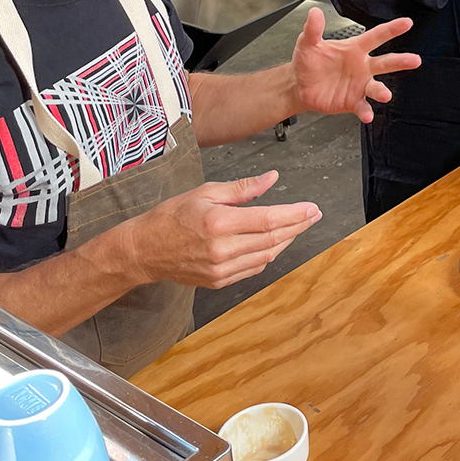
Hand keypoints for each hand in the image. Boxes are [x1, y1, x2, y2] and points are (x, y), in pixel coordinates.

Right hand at [125, 172, 320, 288]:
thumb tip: (272, 179)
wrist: (145, 250)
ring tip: (298, 227)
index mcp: (219, 223)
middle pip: (273, 239)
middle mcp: (222, 249)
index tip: (312, 208)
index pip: (268, 219)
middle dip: (298, 226)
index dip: (295, 214)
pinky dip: (268, 254)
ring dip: (286, 241)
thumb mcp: (205, 192)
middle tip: (314, 216)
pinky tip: (275, 242)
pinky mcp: (219, 281)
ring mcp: (221, 269)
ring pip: (267, 255)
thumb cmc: (172, 216)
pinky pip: (253, 268)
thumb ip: (242, 188)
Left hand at [292, 8, 421, 122]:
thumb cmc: (308, 62)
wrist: (299, 86)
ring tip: (386, 95)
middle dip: (401, 61)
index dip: (391, 30)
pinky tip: (367, 115)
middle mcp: (362, 67)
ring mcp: (359, 85)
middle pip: (385, 63)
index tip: (406, 23)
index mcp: (355, 49)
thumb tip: (315, 12)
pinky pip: (363, 106)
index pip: (376, 36)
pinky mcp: (353, 101)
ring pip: (376, 88)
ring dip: (382, 92)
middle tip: (415, 60)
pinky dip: (366, 111)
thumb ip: (313, 29)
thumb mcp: (307, 43)